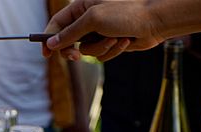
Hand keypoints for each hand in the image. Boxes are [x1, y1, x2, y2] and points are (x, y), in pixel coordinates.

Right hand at [44, 0, 163, 61]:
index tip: (45, 53)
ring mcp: (100, 32)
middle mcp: (89, 19)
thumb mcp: (93, 20)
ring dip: (101, 48)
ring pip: (87, 50)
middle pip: (68, 40)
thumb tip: (51, 43)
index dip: (48, 37)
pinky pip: (101, 55)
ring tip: (116, 38)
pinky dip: (112, 51)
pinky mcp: (110, 43)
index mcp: (82, 6)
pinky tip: (125, 41)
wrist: (155, 22)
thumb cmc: (127, 13)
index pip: (58, 22)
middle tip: (75, 56)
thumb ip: (70, 32)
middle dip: (73, 49)